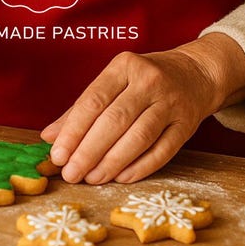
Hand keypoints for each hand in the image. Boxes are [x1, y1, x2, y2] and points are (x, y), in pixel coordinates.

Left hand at [41, 35, 244, 184]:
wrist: (196, 74)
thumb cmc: (144, 81)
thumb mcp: (113, 83)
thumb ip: (80, 110)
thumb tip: (48, 137)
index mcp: (124, 66)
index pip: (93, 100)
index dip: (73, 131)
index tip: (58, 155)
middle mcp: (149, 80)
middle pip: (114, 120)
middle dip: (89, 151)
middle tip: (71, 174)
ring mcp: (171, 102)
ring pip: (138, 137)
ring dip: (112, 162)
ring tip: (92, 179)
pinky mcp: (187, 124)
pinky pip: (162, 151)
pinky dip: (140, 167)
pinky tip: (121, 178)